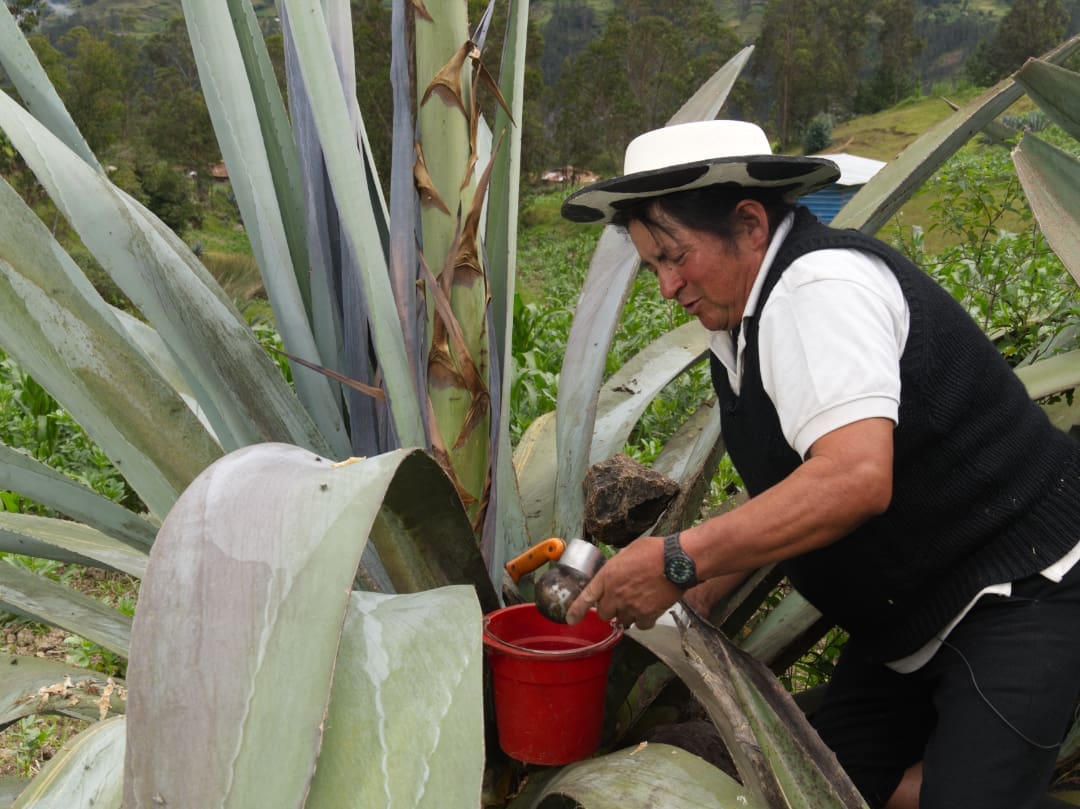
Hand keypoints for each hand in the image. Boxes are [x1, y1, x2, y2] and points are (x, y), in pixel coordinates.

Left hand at [564, 536, 682, 628]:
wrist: (676, 561)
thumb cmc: (654, 551)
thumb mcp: (628, 552)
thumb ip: (617, 565)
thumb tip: (616, 571)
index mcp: (608, 576)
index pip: (586, 597)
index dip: (576, 610)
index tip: (571, 619)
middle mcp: (615, 593)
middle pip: (604, 613)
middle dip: (610, 609)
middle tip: (621, 601)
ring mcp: (631, 605)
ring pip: (623, 620)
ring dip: (628, 614)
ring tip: (640, 601)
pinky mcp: (647, 614)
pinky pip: (640, 625)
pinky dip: (644, 620)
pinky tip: (650, 609)